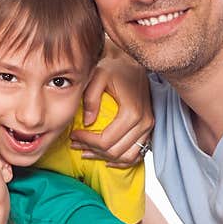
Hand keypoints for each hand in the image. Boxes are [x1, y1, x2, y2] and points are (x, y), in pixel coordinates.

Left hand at [72, 49, 152, 166]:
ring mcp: (149, 127)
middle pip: (115, 151)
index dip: (86, 141)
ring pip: (127, 156)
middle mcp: (144, 122)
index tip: (73, 135)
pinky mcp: (149, 129)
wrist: (133, 62)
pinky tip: (106, 158)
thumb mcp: (98, 76)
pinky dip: (122, 161)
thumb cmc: (115, 67)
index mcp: (132, 111)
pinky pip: (138, 154)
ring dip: (105, 158)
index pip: (106, 140)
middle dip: (92, 150)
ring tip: (86, 151)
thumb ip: (91, 98)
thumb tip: (87, 123)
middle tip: (75, 144)